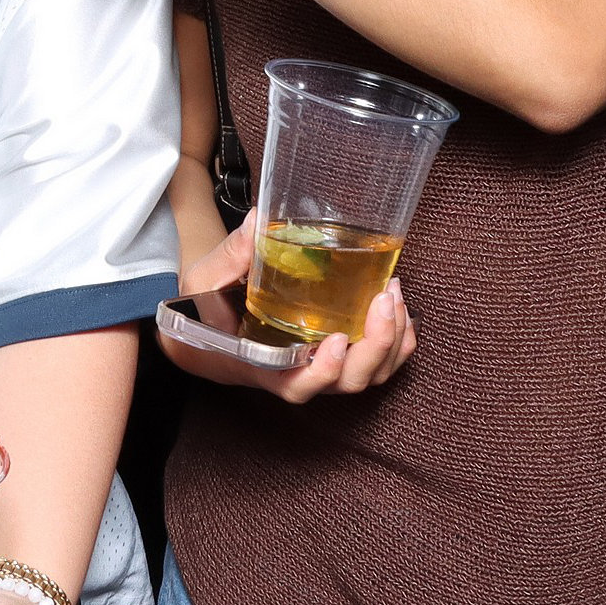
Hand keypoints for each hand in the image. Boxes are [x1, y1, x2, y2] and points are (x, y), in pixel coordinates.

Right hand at [160, 211, 416, 404]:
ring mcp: (321, 366)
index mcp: (263, 363)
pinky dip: (397, 342)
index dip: (324, 371)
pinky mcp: (337, 354)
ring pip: (369, 375)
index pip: (297, 384)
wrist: (206, 328)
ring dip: (391, 342)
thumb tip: (259, 220)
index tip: (338, 340)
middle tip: (384, 301)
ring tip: (395, 296)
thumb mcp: (205, 281)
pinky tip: (400, 308)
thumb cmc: (205, 311)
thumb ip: (233, 254)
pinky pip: (378, 363)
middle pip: (347, 381)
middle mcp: (298, 372)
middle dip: (376, 346)